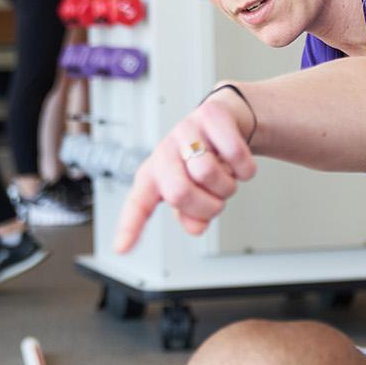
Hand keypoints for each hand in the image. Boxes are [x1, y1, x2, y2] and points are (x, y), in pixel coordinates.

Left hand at [112, 89, 257, 252]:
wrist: (227, 120)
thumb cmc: (204, 159)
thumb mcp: (194, 192)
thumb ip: (191, 216)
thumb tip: (196, 226)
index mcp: (154, 176)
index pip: (138, 204)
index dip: (130, 227)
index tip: (120, 249)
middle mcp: (165, 152)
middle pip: (179, 193)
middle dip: (207, 206)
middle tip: (216, 199)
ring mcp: (185, 131)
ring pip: (208, 173)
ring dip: (228, 185)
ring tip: (225, 174)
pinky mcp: (210, 115)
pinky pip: (234, 154)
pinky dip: (244, 167)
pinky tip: (238, 160)